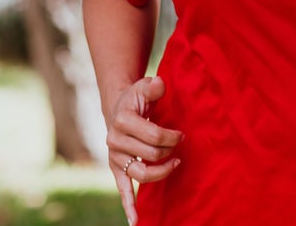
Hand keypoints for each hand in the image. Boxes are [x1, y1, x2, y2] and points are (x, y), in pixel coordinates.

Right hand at [107, 75, 183, 225]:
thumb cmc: (136, 98)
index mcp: (122, 120)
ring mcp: (115, 157)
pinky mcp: (116, 169)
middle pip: (151, 155)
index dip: (171, 137)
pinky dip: (129, 206)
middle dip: (169, 150)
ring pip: (142, 173)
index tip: (181, 135)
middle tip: (179, 144)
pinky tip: (136, 221)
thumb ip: (153, 87)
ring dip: (161, 172)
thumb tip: (159, 84)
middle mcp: (114, 141)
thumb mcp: (144, 87)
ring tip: (175, 164)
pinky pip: (122, 189)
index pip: (153, 136)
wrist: (119, 107)